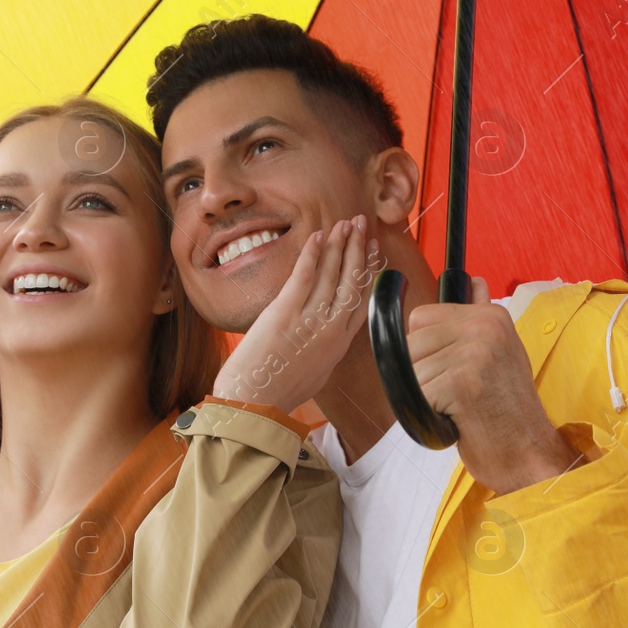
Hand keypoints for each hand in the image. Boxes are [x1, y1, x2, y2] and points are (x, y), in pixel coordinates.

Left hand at [212, 215, 372, 414]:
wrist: (255, 404)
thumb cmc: (278, 393)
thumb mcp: (315, 374)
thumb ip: (325, 350)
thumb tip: (326, 336)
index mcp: (339, 344)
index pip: (361, 299)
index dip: (368, 270)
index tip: (371, 251)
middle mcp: (331, 330)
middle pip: (351, 280)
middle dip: (357, 247)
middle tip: (360, 224)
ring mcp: (309, 319)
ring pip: (331, 273)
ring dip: (338, 244)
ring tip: (343, 224)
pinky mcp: (285, 313)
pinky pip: (304, 275)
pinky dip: (312, 253)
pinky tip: (318, 236)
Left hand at [406, 276, 583, 494]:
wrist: (530, 455)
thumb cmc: (508, 411)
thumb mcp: (501, 353)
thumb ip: (479, 316)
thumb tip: (473, 281)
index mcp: (490, 317)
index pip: (421, 318)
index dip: (425, 351)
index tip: (451, 371)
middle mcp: (484, 328)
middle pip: (410, 344)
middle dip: (422, 376)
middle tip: (457, 397)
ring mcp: (475, 354)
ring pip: (410, 372)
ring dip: (425, 398)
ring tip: (459, 409)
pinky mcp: (463, 383)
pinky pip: (416, 395)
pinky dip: (429, 415)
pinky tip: (458, 420)